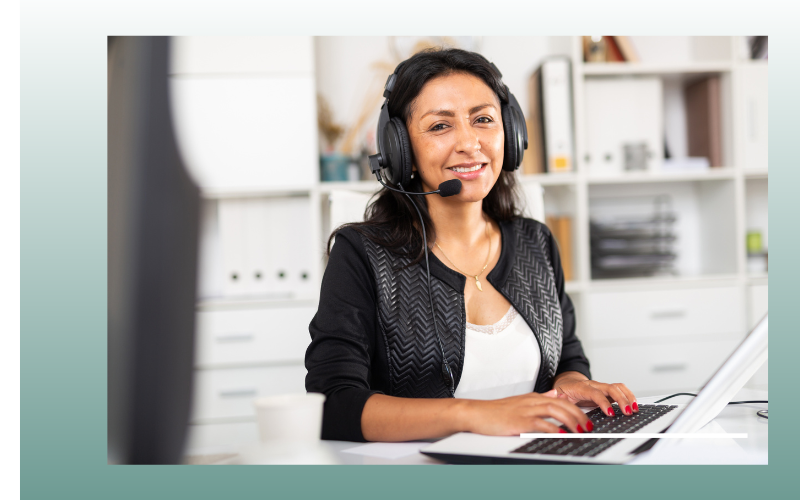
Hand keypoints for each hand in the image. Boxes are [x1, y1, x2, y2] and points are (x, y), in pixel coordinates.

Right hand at [462, 389, 594, 435]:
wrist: (477, 413)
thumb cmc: (496, 411)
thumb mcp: (520, 402)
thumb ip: (539, 399)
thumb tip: (554, 395)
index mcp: (533, 398)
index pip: (560, 401)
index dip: (577, 410)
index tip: (587, 420)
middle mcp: (532, 402)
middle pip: (561, 404)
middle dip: (578, 415)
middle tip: (589, 426)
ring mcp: (525, 410)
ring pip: (554, 411)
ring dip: (570, 420)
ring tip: (580, 430)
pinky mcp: (519, 421)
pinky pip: (540, 423)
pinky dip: (552, 428)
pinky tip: (560, 434)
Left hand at [553, 372, 638, 416]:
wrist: (568, 382)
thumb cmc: (564, 390)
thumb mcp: (558, 394)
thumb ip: (558, 397)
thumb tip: (557, 397)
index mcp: (582, 387)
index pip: (595, 393)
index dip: (604, 402)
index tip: (610, 413)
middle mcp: (594, 385)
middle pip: (611, 388)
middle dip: (621, 400)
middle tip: (628, 412)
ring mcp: (602, 387)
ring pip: (618, 387)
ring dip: (628, 397)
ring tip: (634, 409)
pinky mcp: (607, 390)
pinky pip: (620, 390)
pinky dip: (628, 396)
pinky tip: (633, 405)